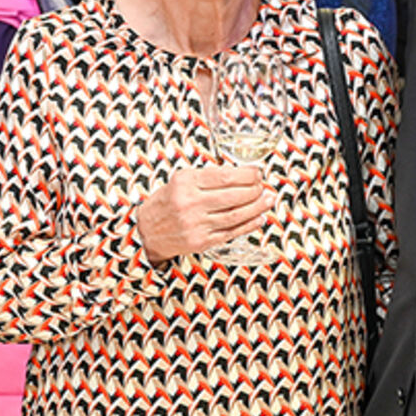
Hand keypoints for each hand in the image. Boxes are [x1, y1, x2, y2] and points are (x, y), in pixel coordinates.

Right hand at [136, 165, 274, 263]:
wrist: (147, 231)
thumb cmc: (167, 202)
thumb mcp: (181, 180)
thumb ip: (208, 177)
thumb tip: (242, 174)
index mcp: (186, 182)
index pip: (225, 176)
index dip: (247, 174)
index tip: (257, 173)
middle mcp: (190, 203)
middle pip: (233, 196)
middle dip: (255, 190)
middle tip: (264, 186)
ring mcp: (196, 224)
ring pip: (236, 215)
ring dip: (257, 207)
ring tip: (268, 199)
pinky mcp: (201, 242)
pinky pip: (231, 233)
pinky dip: (248, 225)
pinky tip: (259, 218)